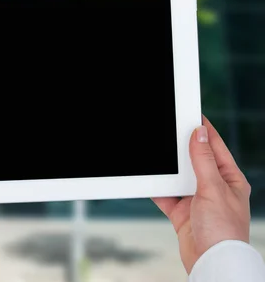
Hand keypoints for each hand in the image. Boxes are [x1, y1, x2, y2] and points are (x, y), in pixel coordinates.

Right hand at [152, 116, 250, 273]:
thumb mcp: (213, 189)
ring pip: (177, 176)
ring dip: (167, 170)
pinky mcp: (182, 213)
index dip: (203, 130)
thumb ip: (203, 161)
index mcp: (229, 179)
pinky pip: (165, 195)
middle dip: (180, 149)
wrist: (211, 264)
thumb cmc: (223, 231)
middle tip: (167, 131)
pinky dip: (156, 188)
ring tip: (156, 156)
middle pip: (193, 160)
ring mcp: (197, 200)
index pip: (215, 147)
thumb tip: (199, 134)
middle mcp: (213, 188)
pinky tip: (148, 179)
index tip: (190, 115)